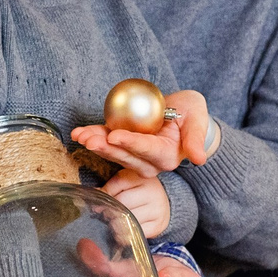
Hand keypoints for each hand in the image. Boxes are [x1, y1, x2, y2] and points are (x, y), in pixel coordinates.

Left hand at [70, 89, 210, 174]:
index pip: (148, 150)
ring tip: (80, 136)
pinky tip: (78, 133)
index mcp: (167, 156)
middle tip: (90, 139)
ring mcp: (135, 157)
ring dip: (96, 145)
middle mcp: (150, 162)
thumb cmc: (192, 114)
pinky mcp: (124, 148)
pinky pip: (108, 144)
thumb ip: (196, 138)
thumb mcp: (198, 120)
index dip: (131, 143)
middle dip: (107, 148)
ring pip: (113, 153)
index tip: (115, 136)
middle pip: (126, 156)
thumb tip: (199, 159)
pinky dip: (93, 137)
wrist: (182, 114)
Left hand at [103, 169, 171, 238]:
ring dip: (116, 224)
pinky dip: (126, 234)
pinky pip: (137, 232)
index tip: (96, 204)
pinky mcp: (158, 225)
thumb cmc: (139, 191)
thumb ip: (110, 188)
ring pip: (129, 218)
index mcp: (142, 177)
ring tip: (112, 224)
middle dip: (110, 210)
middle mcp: (153, 192)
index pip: (119, 182)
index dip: (105, 194)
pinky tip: (121, 232)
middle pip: (123, 202)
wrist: (162, 202)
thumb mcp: (126, 183)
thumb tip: (93, 197)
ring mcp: (157, 209)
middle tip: (105, 215)